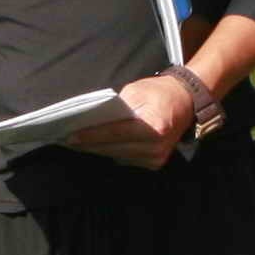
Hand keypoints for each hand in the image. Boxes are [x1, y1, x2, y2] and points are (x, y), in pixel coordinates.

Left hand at [65, 74, 194, 170]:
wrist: (187, 101)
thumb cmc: (159, 91)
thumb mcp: (136, 91)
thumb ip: (115, 107)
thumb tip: (92, 120)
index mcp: (153, 126)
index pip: (115, 133)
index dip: (91, 135)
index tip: (70, 136)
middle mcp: (156, 146)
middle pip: (114, 148)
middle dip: (89, 144)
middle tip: (67, 140)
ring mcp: (157, 158)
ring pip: (118, 157)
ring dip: (98, 150)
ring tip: (77, 144)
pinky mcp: (155, 163)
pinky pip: (127, 160)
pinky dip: (112, 153)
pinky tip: (97, 147)